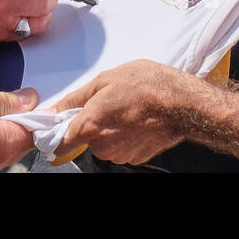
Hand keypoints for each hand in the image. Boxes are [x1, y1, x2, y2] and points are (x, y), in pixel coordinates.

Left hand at [55, 60, 195, 164]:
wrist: (181, 103)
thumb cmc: (146, 86)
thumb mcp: (106, 79)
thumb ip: (76, 97)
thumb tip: (57, 108)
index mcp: (90, 126)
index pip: (61, 143)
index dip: (60, 133)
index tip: (64, 124)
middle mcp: (102, 146)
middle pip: (87, 139)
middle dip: (93, 124)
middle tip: (109, 103)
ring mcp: (120, 155)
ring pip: (106, 144)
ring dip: (112, 130)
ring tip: (129, 109)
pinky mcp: (136, 158)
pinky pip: (123, 148)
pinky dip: (128, 136)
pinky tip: (139, 119)